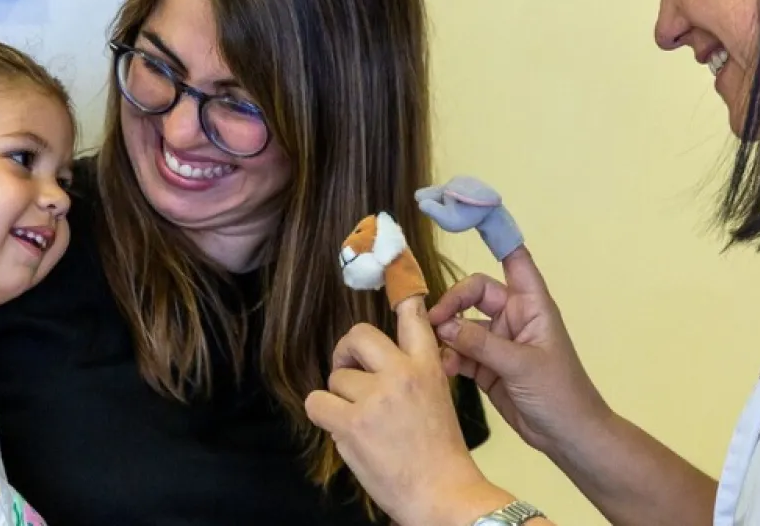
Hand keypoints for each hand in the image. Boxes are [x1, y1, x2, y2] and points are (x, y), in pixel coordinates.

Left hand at [306, 298, 515, 525]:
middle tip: (350, 371)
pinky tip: (341, 428)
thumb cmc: (439, 452)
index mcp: (426, 367)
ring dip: (340, 396)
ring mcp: (375, 398)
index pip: (413, 317)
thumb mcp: (438, 398)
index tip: (393, 265)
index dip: (401, 292)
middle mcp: (401, 374)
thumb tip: (387, 356)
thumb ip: (416, 371)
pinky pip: (317, 402)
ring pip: (336, 376)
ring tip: (359, 419)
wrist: (442, 493)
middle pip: (357, 336)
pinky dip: (323, 414)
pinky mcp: (351, 423)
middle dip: (347, 352)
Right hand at [429, 248, 609, 456]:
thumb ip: (481, 344)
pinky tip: (443, 369)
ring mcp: (498, 342)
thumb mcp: (522, 365)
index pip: (513, 258)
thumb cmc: (559, 392)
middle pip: (474, 293)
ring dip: (447, 335)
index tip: (468, 213)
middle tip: (434, 323)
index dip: (495, 233)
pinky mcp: (487, 366)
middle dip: (452, 304)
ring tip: (436, 351)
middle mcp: (513, 317)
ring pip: (462, 324)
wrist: (566, 435)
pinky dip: (448, 357)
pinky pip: (459, 351)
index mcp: (531, 305)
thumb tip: (444, 326)